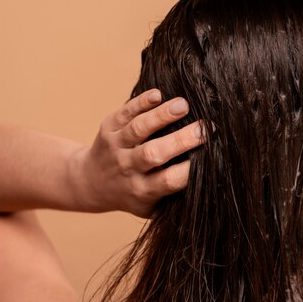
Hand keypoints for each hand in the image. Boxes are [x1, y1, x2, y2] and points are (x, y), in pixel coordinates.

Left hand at [74, 89, 204, 217]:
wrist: (91, 182)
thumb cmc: (132, 194)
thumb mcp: (151, 207)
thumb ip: (175, 200)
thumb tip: (211, 185)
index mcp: (143, 190)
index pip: (168, 181)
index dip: (188, 170)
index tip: (209, 156)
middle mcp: (128, 168)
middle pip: (153, 153)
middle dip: (180, 140)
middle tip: (204, 128)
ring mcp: (117, 147)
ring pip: (138, 129)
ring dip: (161, 116)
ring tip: (183, 105)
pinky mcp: (109, 128)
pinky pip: (124, 113)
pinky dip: (139, 103)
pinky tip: (157, 94)